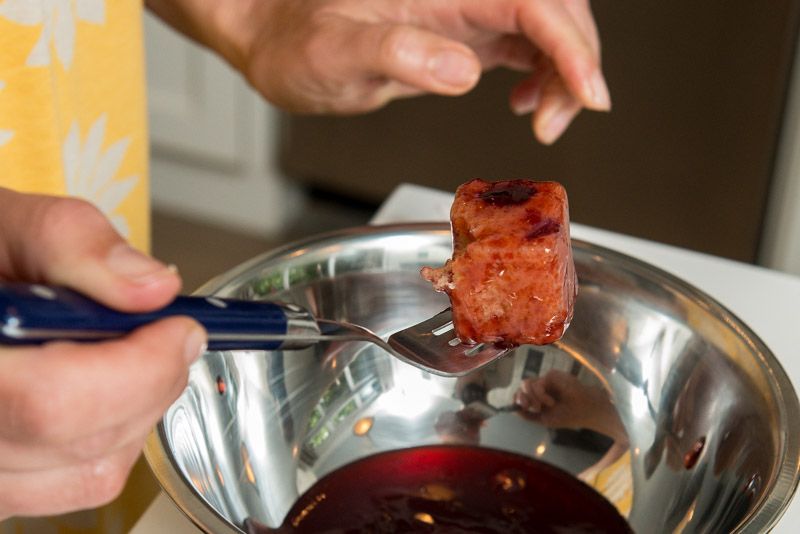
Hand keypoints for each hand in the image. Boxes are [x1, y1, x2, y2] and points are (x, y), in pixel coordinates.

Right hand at [0, 188, 205, 518]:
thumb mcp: (11, 227)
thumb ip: (81, 248)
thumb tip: (155, 287)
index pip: (53, 402)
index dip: (138, 370)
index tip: (179, 328)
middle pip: (84, 443)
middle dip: (152, 381)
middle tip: (170, 335)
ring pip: (95, 471)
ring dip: (140, 407)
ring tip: (128, 354)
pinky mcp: (8, 484)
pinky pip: (84, 481)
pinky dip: (119, 433)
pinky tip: (108, 386)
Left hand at [148, 0, 608, 143]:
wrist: (274, 38)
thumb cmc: (294, 39)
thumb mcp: (334, 52)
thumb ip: (395, 54)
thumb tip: (461, 70)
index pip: (532, 0)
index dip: (570, 44)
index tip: (588, 92)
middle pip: (554, 7)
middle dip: (576, 61)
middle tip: (562, 118)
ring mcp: (466, 7)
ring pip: (548, 25)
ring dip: (564, 71)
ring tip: (546, 120)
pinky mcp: (463, 27)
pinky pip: (526, 40)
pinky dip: (544, 73)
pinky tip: (528, 103)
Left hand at [514, 369, 619, 436]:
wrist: (585, 410)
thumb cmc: (568, 415)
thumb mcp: (544, 419)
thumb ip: (529, 415)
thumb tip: (514, 409)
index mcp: (538, 396)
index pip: (521, 393)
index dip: (517, 399)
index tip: (522, 407)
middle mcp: (541, 386)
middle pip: (522, 387)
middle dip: (523, 399)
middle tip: (534, 408)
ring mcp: (546, 380)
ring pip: (526, 384)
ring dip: (533, 398)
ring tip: (545, 406)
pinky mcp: (551, 375)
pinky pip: (538, 383)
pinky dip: (541, 395)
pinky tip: (551, 402)